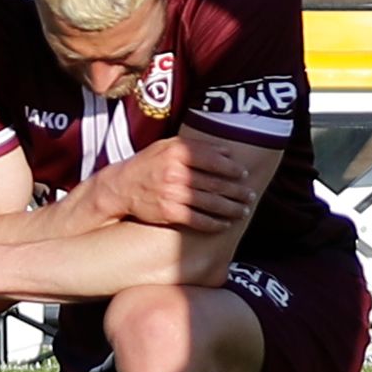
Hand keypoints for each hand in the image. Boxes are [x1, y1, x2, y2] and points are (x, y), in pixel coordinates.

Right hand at [110, 131, 259, 239]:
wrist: (121, 187)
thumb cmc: (148, 164)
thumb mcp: (166, 146)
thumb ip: (195, 146)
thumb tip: (226, 151)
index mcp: (178, 152)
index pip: (214, 160)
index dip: (232, 168)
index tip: (243, 174)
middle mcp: (176, 172)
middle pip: (216, 183)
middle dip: (237, 191)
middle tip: (250, 195)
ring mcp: (173, 193)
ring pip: (211, 203)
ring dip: (231, 208)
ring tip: (243, 211)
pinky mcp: (170, 212)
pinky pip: (198, 219)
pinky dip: (214, 223)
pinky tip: (225, 224)